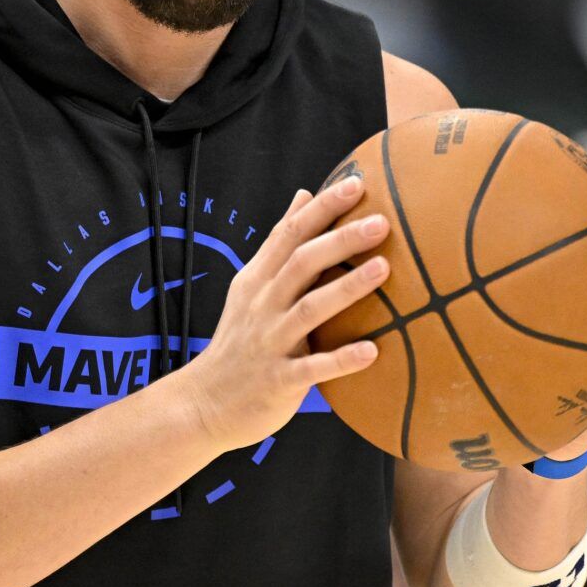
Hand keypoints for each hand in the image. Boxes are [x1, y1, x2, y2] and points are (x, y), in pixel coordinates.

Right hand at [176, 174, 390, 451]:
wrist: (204, 403)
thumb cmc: (240, 341)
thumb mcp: (251, 285)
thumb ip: (278, 243)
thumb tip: (303, 195)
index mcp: (258, 280)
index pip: (289, 233)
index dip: (323, 208)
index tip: (356, 183)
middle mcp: (263, 306)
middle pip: (301, 264)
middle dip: (341, 240)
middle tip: (382, 222)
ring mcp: (270, 343)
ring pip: (309, 309)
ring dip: (346, 288)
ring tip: (383, 268)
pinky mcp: (279, 380)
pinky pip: (313, 368)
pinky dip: (341, 360)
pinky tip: (373, 352)